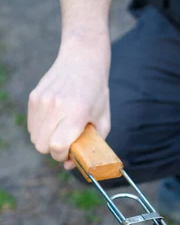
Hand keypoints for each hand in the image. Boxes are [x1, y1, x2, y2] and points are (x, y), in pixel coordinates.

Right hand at [28, 37, 110, 168]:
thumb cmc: (96, 92)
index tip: (70, 153)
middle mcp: (56, 106)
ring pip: (34, 137)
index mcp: (76, 113)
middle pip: (42, 146)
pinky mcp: (34, 97)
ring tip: (61, 130)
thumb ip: (92, 144)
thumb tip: (71, 164)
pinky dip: (40, 129)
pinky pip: (31, 125)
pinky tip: (54, 122)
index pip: (57, 147)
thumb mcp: (103, 120)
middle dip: (54, 151)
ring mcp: (42, 101)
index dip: (62, 156)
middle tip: (66, 143)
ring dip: (46, 140)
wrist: (82, 59)